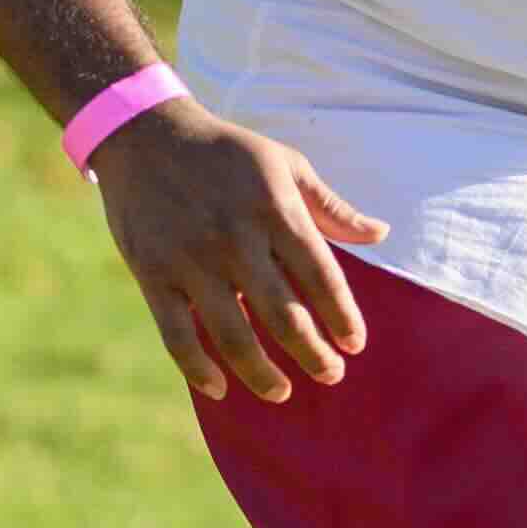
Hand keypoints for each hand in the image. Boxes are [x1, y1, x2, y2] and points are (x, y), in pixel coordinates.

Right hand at [95, 101, 388, 406]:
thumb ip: (331, 206)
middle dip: (313, 354)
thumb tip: (381, 234)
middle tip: (331, 375)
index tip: (355, 344)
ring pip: (233, 335)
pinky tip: (220, 389)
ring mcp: (191, 260)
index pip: (321, 276)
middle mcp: (236, 239)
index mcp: (275, 209)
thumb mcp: (285, 164)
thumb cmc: (226, 152)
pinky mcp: (153, 274)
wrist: (146, 135)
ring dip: (261, 373)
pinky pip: (177, 335)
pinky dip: (198, 369)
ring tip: (282, 392)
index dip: (343, 316)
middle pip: (284, 315)